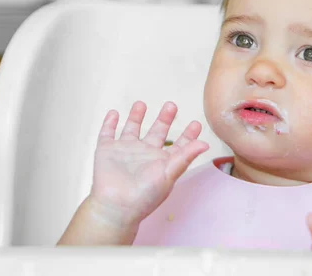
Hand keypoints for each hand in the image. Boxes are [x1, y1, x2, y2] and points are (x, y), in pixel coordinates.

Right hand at [89, 100, 208, 228]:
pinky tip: (114, 113)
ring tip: (141, 104)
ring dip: (136, 117)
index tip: (196, 124)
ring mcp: (125, 151)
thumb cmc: (144, 196)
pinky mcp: (106, 151)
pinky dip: (109, 123)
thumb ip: (186, 156)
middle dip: (164, 119)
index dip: (187, 135)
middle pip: (156, 132)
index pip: (178, 145)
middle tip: (171, 105)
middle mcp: (145, 154)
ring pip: (132, 129)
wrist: (116, 207)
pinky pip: (107, 133)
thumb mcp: (169, 173)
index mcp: (162, 161)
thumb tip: (205, 144)